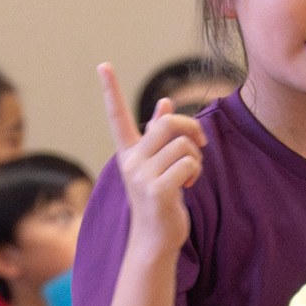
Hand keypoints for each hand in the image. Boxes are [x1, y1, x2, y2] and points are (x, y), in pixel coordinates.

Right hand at [97, 64, 204, 260]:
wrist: (155, 240)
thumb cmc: (160, 200)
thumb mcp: (159, 165)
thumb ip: (161, 136)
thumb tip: (165, 102)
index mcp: (129, 152)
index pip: (117, 116)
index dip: (111, 90)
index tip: (103, 65)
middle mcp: (131, 162)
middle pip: (167, 124)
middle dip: (191, 129)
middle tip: (201, 144)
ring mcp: (141, 177)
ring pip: (182, 144)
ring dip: (196, 157)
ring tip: (190, 174)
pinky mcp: (156, 190)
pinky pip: (188, 163)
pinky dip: (195, 171)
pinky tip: (188, 185)